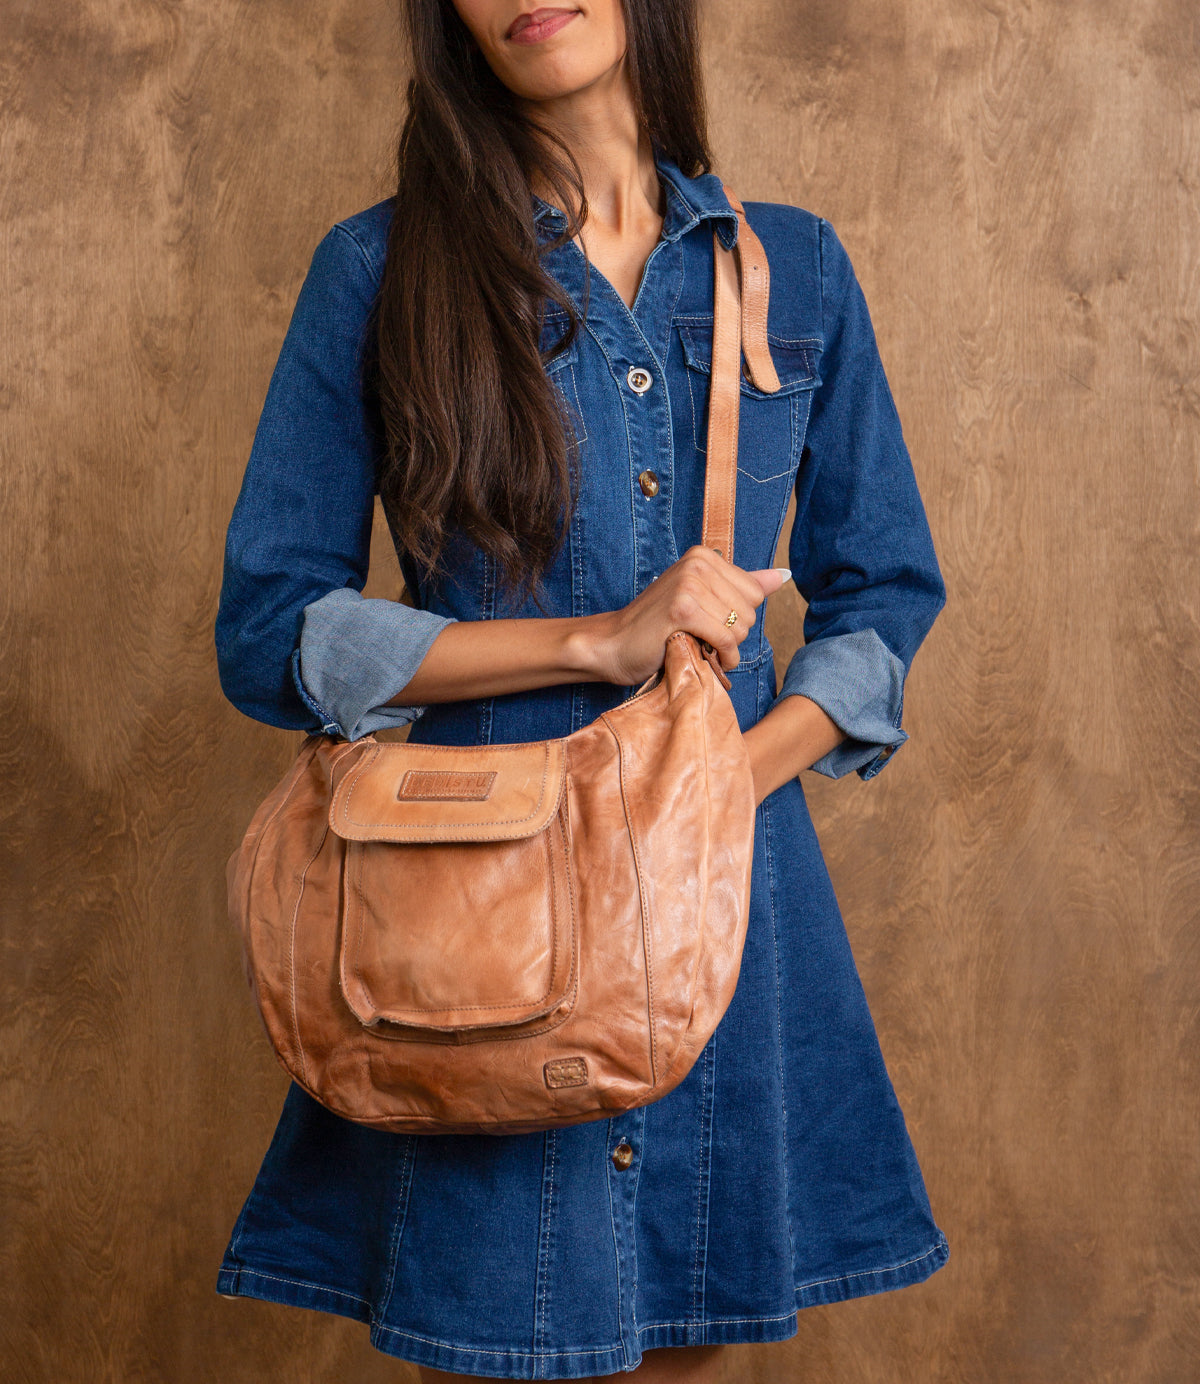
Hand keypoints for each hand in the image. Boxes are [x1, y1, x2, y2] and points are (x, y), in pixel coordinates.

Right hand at [590, 546, 791, 685]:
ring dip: (725, 648)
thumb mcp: (702, 599)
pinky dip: (721, 656)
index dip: (737, 617)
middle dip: (732, 633)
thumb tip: (781, 576)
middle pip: (750, 610)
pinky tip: (704, 656)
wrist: (614, 644)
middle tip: (701, 637)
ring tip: (698, 645)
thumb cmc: (657, 626)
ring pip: (740, 627)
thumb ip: (742, 587)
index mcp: (703, 556)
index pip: (755, 592)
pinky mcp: (681, 610)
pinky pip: (725, 638)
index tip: (709, 622)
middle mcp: (697, 563)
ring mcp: (689, 585)